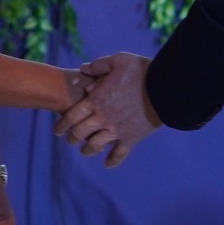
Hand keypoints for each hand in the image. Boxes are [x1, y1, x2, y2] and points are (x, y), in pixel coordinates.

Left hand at [57, 52, 159, 166]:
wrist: (165, 88)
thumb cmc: (142, 71)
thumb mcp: (118, 60)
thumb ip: (99, 65)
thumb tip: (83, 68)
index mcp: (97, 100)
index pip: (71, 117)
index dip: (62, 125)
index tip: (57, 131)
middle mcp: (103, 118)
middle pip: (79, 134)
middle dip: (72, 138)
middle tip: (70, 139)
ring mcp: (117, 130)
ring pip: (95, 147)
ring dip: (87, 150)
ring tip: (85, 150)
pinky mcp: (131, 138)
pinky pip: (119, 154)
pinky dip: (112, 161)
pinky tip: (107, 164)